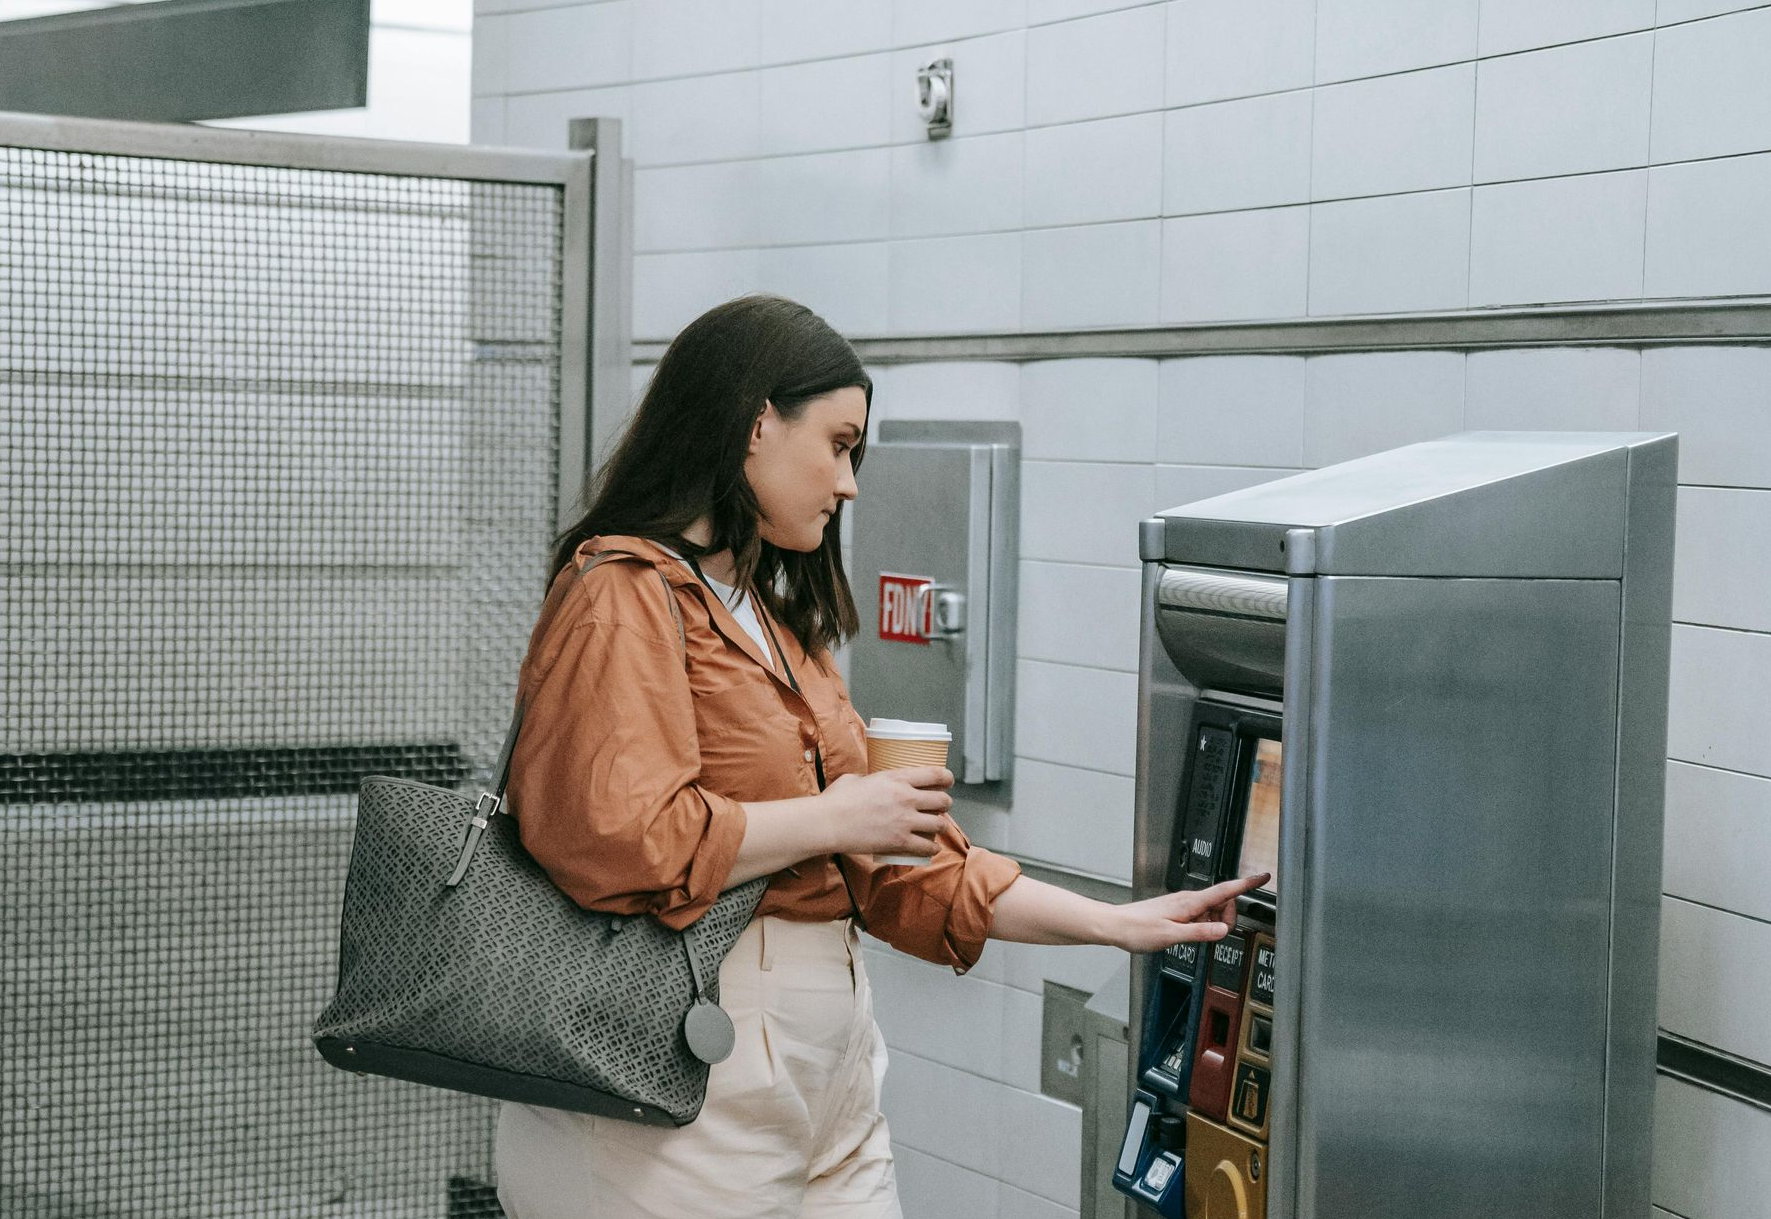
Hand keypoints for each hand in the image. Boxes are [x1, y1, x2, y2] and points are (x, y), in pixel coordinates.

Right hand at [820, 767, 952, 859]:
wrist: (827, 823)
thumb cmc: (836, 799)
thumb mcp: (856, 778)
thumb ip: (870, 779)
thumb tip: (870, 783)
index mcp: (897, 778)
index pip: (935, 774)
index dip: (947, 778)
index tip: (948, 781)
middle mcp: (906, 797)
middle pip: (942, 800)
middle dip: (945, 803)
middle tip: (940, 807)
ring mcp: (905, 821)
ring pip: (940, 824)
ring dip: (941, 826)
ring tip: (937, 827)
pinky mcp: (900, 842)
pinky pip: (927, 847)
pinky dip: (932, 849)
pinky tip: (931, 848)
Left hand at [1101, 873, 1270, 952]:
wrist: (1116, 926)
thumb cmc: (1138, 930)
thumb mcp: (1172, 936)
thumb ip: (1200, 932)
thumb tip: (1223, 930)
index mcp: (1189, 903)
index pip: (1225, 891)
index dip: (1246, 884)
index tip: (1263, 877)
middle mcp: (1188, 899)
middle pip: (1222, 903)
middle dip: (1226, 918)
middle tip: (1212, 934)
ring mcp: (1182, 904)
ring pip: (1211, 911)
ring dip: (1211, 924)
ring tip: (1191, 936)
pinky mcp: (1177, 910)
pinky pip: (1199, 915)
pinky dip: (1201, 925)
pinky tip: (1187, 934)